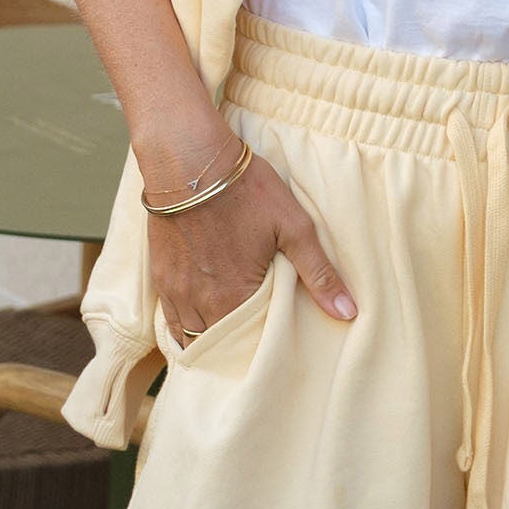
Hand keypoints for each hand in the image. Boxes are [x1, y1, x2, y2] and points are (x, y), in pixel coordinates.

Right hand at [147, 146, 357, 341]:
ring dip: (211, 341)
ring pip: (192, 338)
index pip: (252, 346)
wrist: (190, 160)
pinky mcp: (160, 277)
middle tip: (256, 343)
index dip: (265, 348)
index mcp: (236, 297)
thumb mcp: (294, 226)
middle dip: (238, 349)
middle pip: (221, 346)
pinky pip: (170, 323)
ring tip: (231, 337)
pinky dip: (184, 330)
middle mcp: (201, 304)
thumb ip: (319, 273)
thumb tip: (348, 313)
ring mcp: (176, 292)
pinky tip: (199, 325)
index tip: (277, 345)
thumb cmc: (246, 190)